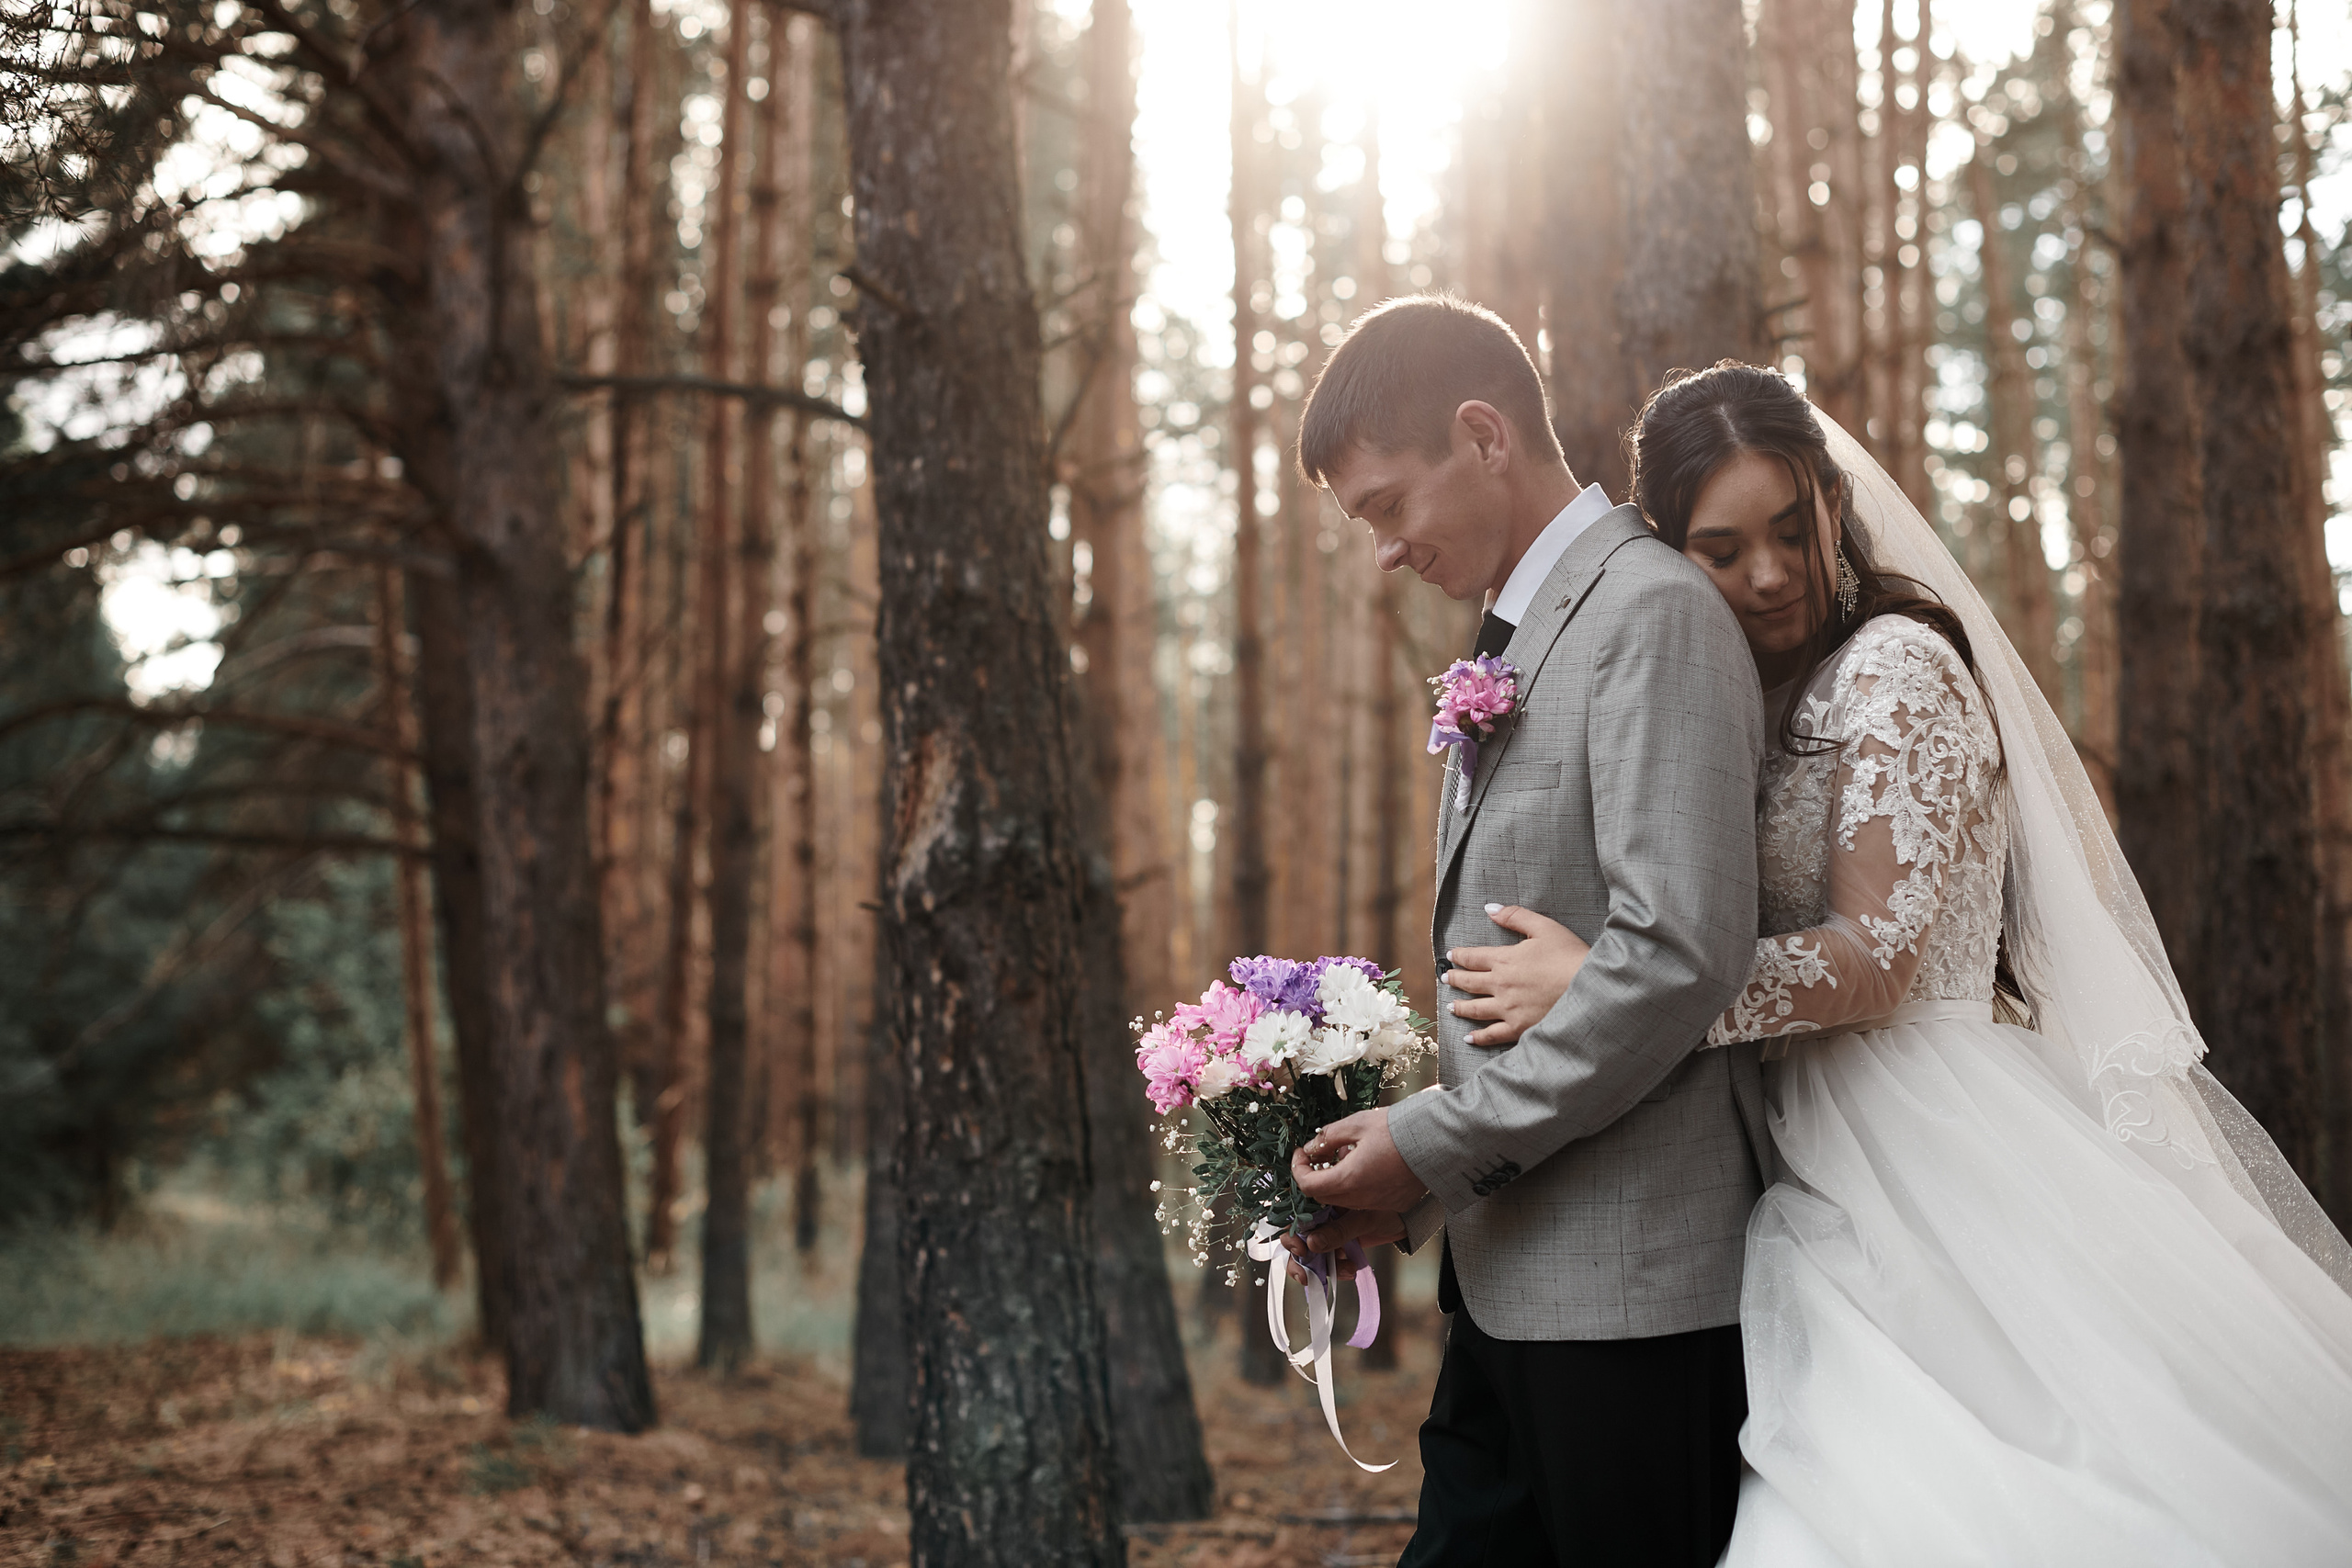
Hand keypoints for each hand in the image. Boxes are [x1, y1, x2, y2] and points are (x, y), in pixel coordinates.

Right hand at [1278, 1208, 1404, 1283]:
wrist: (1410, 1219)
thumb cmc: (1389, 1208)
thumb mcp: (1362, 1219)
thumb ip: (1338, 1231)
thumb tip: (1311, 1244)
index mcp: (1322, 1202)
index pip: (1296, 1220)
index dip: (1292, 1237)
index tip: (1300, 1251)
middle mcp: (1322, 1218)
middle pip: (1298, 1241)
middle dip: (1299, 1260)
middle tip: (1306, 1274)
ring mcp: (1330, 1234)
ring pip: (1312, 1256)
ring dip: (1317, 1270)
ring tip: (1334, 1275)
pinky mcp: (1341, 1247)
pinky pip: (1330, 1262)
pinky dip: (1335, 1271)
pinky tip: (1349, 1271)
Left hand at [1291, 1108, 1426, 1213]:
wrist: (1438, 1141)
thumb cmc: (1399, 1130)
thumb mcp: (1357, 1124)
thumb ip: (1329, 1137)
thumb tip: (1312, 1147)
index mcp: (1349, 1179)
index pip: (1308, 1185)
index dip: (1298, 1169)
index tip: (1301, 1153)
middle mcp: (1361, 1199)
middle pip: (1324, 1197)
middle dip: (1314, 1177)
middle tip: (1318, 1156)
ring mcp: (1379, 1204)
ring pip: (1344, 1201)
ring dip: (1335, 1183)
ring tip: (1344, 1157)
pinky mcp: (1394, 1204)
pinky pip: (1365, 1201)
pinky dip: (1357, 1188)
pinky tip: (1366, 1166)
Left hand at [1444, 903, 1591, 1046]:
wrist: (1589, 989)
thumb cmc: (1570, 955)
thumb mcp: (1544, 927)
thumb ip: (1515, 917)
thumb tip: (1490, 909)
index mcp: (1505, 960)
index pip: (1473, 957)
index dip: (1460, 956)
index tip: (1451, 956)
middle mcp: (1500, 985)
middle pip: (1469, 983)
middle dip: (1455, 979)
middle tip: (1445, 979)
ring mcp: (1508, 1009)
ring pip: (1475, 1009)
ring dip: (1460, 1007)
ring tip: (1451, 1006)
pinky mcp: (1519, 1028)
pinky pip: (1492, 1034)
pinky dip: (1479, 1037)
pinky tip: (1469, 1038)